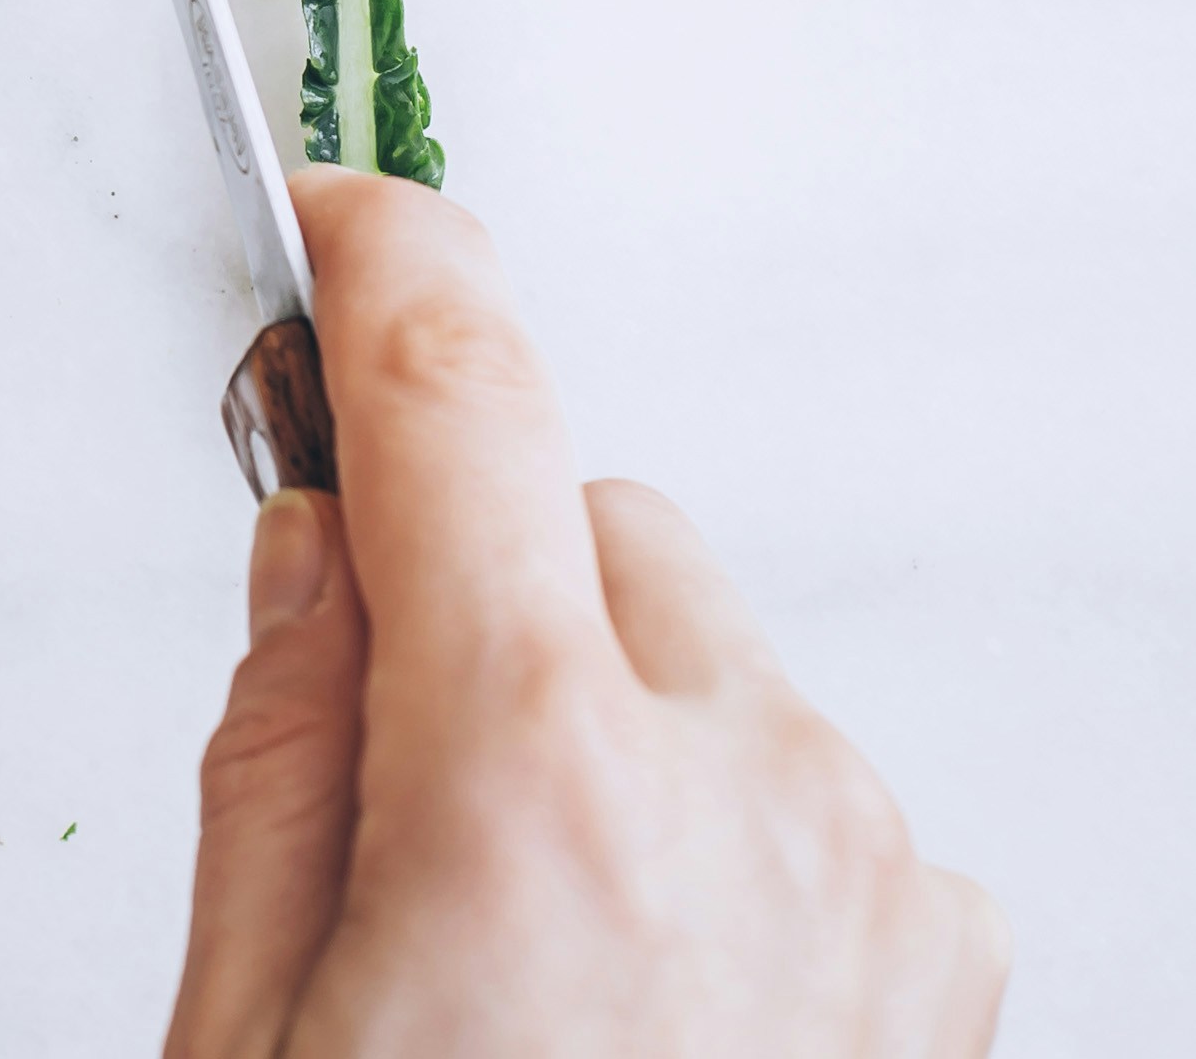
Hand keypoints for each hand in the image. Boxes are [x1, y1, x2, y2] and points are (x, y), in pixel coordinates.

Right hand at [169, 179, 1006, 1058]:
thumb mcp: (248, 1040)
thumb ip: (278, 763)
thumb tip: (322, 553)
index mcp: (538, 791)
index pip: (456, 393)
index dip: (384, 265)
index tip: (341, 219)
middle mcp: (742, 795)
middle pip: (592, 532)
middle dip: (487, 605)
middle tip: (403, 809)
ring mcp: (868, 874)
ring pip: (705, 659)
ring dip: (617, 736)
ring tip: (542, 958)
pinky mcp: (946, 956)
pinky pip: (807, 793)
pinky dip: (730, 850)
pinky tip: (659, 1005)